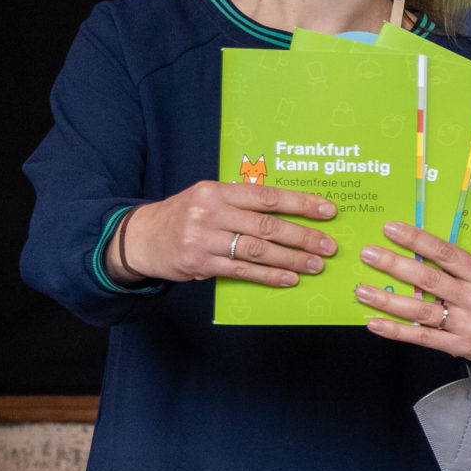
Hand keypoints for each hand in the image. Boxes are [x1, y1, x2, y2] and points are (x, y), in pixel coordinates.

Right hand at [115, 179, 338, 287]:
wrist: (142, 237)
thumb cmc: (186, 215)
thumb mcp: (209, 198)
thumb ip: (243, 202)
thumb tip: (291, 212)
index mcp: (217, 191)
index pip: (267, 196)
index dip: (301, 203)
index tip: (328, 211)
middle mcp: (211, 212)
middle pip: (267, 225)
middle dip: (303, 237)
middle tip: (329, 246)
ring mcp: (204, 239)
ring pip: (258, 250)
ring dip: (291, 260)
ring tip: (316, 265)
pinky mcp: (200, 263)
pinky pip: (242, 271)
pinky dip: (269, 276)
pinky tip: (289, 279)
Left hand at [355, 221, 470, 367]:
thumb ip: (458, 267)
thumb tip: (415, 251)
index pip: (446, 254)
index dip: (417, 240)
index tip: (390, 229)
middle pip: (429, 280)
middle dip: (394, 266)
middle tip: (368, 254)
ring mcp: (467, 325)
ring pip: (421, 311)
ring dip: (387, 301)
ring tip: (362, 291)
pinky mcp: (459, 346)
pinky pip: (422, 337)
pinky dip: (397, 331)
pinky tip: (375, 323)